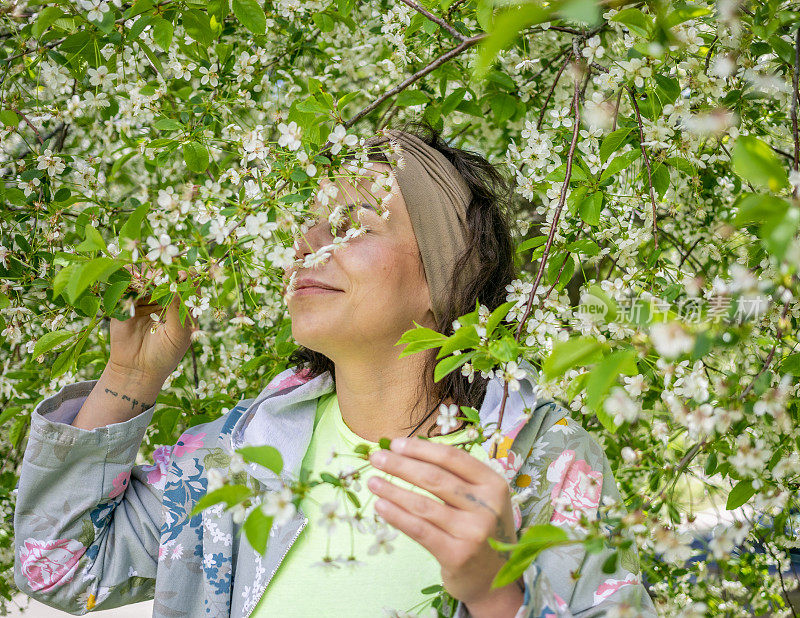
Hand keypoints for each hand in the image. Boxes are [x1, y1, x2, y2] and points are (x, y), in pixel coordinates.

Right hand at [107, 263, 201, 384]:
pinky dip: (127, 280)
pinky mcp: (125, 303)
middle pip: (164, 277)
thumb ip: (178, 309)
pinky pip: (125, 287)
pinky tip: (129, 279)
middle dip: (162, 271)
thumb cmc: (165, 354)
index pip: (185, 284)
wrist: (138, 370)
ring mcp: (144, 299)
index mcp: (182, 305)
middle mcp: (164, 298)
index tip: (181, 272)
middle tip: (160, 269)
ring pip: (145, 279)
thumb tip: (179, 283)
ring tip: (144, 274)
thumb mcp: (178, 334)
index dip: (184, 276)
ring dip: (144, 273)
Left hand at [367, 437, 522, 612]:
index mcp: (494, 484)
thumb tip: (409, 452)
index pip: (452, 458)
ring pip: (423, 504)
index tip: (396, 444)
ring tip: (372, 482)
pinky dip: (396, 515)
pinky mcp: (457, 555)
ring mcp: (473, 532)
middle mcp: (487, 506)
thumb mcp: (481, 499)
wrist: (494, 579)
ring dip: (392, 490)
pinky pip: (419, 529)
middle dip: (401, 465)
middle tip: (376, 457)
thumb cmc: (480, 530)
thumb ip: (454, 477)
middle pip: (435, 478)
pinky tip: (380, 506)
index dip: (421, 449)